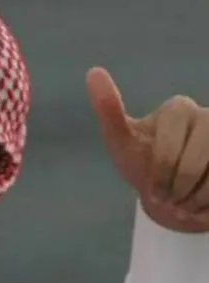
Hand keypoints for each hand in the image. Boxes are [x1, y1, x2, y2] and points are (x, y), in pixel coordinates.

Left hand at [87, 67, 208, 232]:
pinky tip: (201, 203)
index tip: (150, 188)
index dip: (159, 175)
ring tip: (183, 204)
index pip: (167, 151)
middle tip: (168, 199)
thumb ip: (108, 110)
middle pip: (193, 164)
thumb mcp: (120, 141)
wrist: (169, 192)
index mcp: (178, 109)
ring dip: (195, 199)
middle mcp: (208, 115)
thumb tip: (93, 71)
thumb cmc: (142, 163)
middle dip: (176, 189)